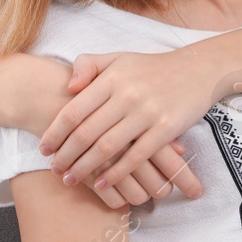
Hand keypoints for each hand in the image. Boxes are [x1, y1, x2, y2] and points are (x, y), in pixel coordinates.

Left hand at [37, 49, 218, 202]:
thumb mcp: (118, 57)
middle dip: (66, 155)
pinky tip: (102, 184)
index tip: (44, 148)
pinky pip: (135, 158)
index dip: (55, 132)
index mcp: (111, 78)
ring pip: (107, 148)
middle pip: (86, 133)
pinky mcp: (166, 129)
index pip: (74, 110)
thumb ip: (89, 65)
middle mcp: (126, 95)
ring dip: (85, 168)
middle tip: (54, 169)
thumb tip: (68, 87)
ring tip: (70, 179)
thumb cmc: (151, 67)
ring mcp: (146, 113)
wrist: (198, 69)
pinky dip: (116, 174)